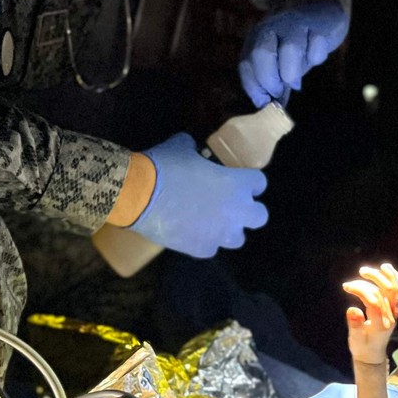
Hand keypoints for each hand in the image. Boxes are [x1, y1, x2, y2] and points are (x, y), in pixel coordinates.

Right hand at [130, 132, 267, 257]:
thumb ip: (195, 149)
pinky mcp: (202, 250)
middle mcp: (235, 212)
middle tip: (230, 205)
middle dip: (248, 211)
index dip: (249, 182)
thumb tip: (191, 149)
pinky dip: (204, 241)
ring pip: (238, 238)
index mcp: (236, 184)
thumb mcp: (182, 148)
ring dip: (228, 229)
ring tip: (211, 222)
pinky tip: (190, 233)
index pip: (259, 183)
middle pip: (260, 217)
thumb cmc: (164, 166)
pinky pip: (211, 248)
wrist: (137, 195)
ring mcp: (220, 234)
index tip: (238, 181)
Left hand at [238, 1, 349, 107]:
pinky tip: (315, 57)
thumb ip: (274, 82)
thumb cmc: (298, 46)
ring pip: (289, 49)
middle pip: (261, 54)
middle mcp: (272, 29)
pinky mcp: (318, 26)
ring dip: (291, 73)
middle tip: (280, 91)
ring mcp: (295, 25)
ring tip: (295, 84)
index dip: (254, 87)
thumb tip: (268, 108)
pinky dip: (316, 57)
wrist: (323, 15)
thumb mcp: (280, 62)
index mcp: (257, 38)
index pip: (246, 64)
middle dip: (270, 80)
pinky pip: (316, 46)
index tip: (265, 100)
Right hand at [343, 263, 397, 364]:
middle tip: (354, 277)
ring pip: (394, 289)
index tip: (347, 287)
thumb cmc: (362, 346)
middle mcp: (390, 316)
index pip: (374, 300)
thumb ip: (355, 325)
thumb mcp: (355, 339)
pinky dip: (393, 278)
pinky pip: (397, 290)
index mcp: (380, 324)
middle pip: (384, 292)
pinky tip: (385, 268)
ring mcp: (394, 311)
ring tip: (366, 270)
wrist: (372, 354)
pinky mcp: (394, 308)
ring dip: (381, 276)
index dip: (361, 290)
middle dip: (369, 281)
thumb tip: (352, 310)